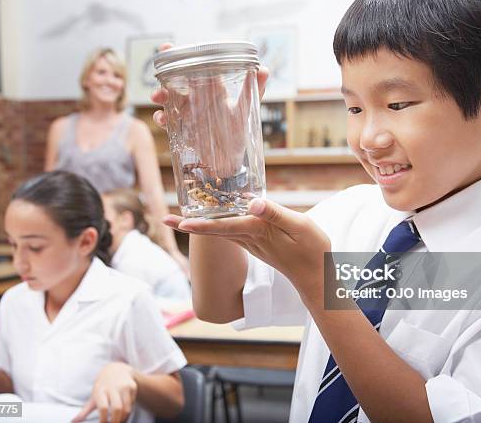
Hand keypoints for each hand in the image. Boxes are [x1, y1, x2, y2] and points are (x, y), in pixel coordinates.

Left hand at [72, 362, 137, 422]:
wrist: (117, 369)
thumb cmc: (103, 386)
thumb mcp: (93, 396)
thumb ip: (84, 411)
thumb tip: (73, 421)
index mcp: (101, 390)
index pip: (103, 407)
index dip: (103, 419)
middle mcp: (113, 387)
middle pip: (117, 408)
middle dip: (116, 421)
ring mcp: (124, 386)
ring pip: (127, 407)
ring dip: (123, 419)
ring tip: (119, 422)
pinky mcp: (132, 386)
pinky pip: (132, 404)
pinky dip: (128, 413)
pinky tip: (124, 416)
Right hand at [151, 43, 269, 176]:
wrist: (229, 159)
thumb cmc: (238, 131)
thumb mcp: (246, 110)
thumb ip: (254, 90)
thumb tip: (265, 70)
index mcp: (212, 88)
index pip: (196, 67)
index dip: (181, 56)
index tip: (168, 47)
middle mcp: (197, 98)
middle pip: (176, 81)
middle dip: (164, 76)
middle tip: (159, 74)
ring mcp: (188, 112)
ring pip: (168, 99)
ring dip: (160, 95)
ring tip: (158, 97)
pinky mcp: (181, 128)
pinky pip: (168, 120)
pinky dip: (161, 117)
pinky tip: (162, 118)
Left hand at [164, 199, 330, 301]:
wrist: (316, 276)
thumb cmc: (312, 250)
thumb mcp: (299, 226)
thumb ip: (275, 214)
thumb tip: (252, 204)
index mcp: (258, 231)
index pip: (224, 227)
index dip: (201, 224)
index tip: (179, 222)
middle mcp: (250, 238)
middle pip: (214, 230)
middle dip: (189, 225)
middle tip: (164, 219)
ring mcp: (252, 242)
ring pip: (220, 231)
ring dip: (200, 224)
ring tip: (180, 217)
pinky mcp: (257, 242)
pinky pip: (231, 231)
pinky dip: (216, 225)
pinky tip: (213, 216)